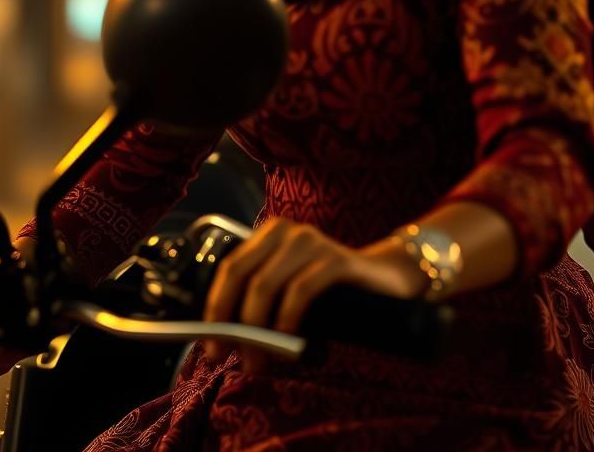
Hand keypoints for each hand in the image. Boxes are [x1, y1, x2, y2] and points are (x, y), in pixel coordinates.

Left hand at [201, 217, 425, 372]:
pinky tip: (288, 338)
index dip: (215, 307)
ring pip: (266, 284)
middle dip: (232, 322)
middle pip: (242, 275)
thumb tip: (224, 338)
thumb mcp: (289, 288)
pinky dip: (288, 318)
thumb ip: (260, 302)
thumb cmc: (329, 289)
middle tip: (232, 358)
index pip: (230, 267)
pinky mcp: (338, 260)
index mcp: (270, 234)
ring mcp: (313, 242)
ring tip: (259, 361)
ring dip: (257, 330)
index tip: (210, 346)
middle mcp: (288, 231)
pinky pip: (301, 290)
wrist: (383, 278)